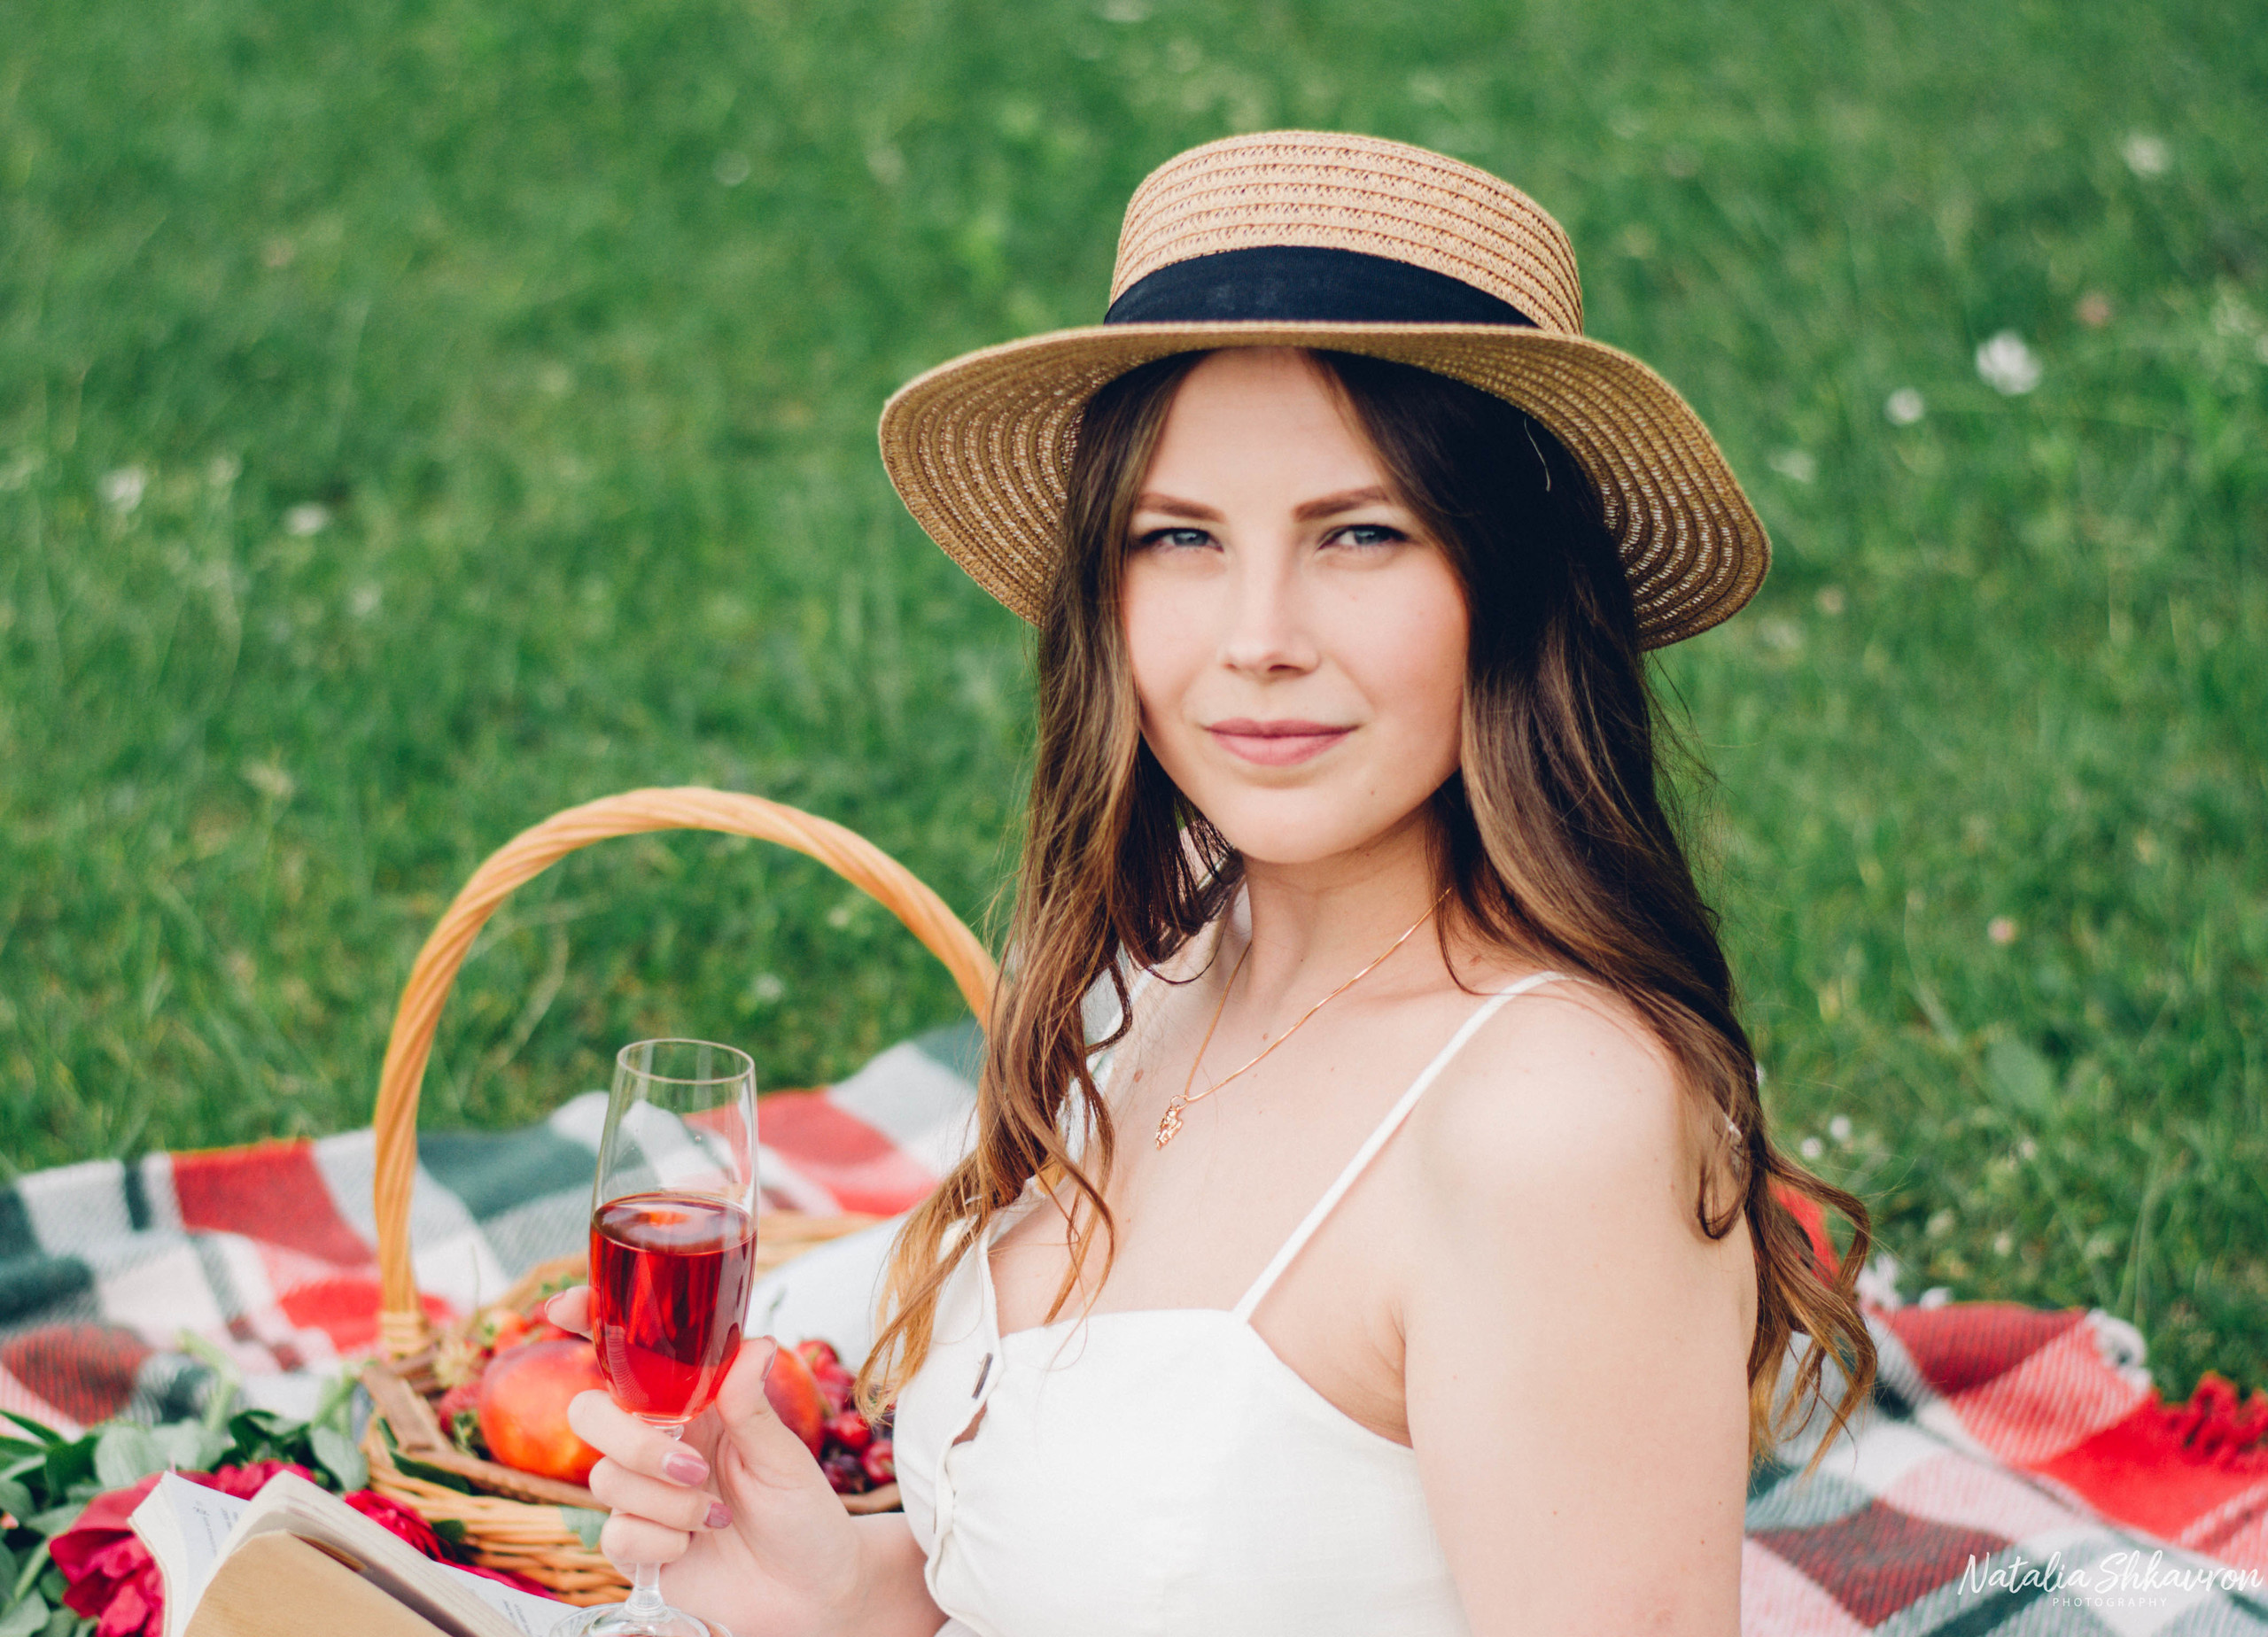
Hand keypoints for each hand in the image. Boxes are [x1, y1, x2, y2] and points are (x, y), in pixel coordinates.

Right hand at [548, 1289, 893, 1636]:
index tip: (561, 1307)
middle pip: (590, 1415)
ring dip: (667, 1502)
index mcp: (691, 1407)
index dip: (587, 1326)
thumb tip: (755, 1344)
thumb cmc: (803, 1513)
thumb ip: (752, 1405)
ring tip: (718, 1516)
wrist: (811, 1590)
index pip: (627, 1360)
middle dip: (632, 1442)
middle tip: (693, 1467)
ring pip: (605, 1479)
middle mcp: (657, 1444)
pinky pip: (614, 1534)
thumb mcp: (783, 1455)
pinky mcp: (635, 1547)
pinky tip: (694, 1545)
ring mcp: (641, 1496)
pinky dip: (659, 1541)